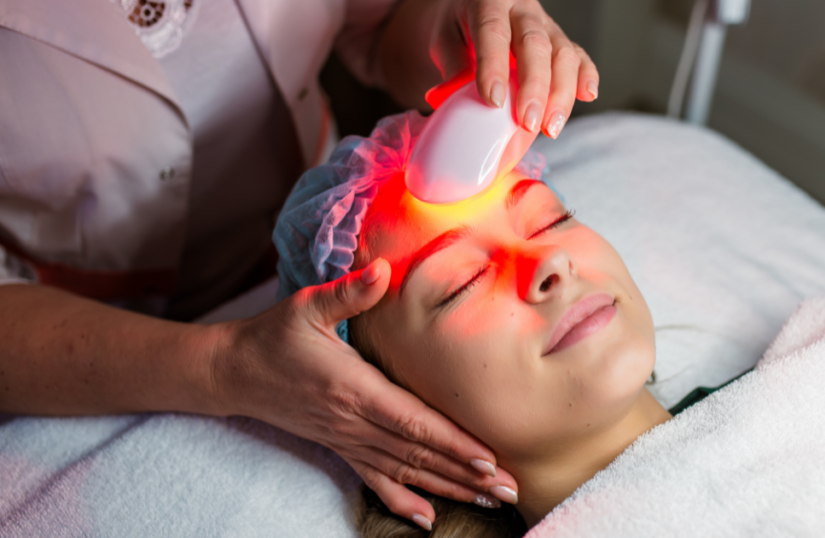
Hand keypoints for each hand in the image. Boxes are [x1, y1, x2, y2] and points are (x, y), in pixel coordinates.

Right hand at [209, 258, 517, 527]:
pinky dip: (403, 501)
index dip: (451, 442)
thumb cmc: (274, 335)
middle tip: (508, 488)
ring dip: (449, 488)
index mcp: (353, 388)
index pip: (413, 422)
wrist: (233, 371)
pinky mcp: (340, 447)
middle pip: (419, 454)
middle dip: (467, 472)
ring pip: (405, 471)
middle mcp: (354, 422)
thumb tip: (382, 268)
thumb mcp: (306, 306)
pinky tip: (427, 519)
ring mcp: (347, 439)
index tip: (488, 458)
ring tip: (489, 500)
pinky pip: (375, 480)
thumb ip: (349, 293)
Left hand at [431, 0, 599, 138]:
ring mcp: (546, 24)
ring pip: (563, 53)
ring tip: (551, 127)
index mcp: (489, 1)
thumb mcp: (443, 38)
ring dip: (561, 93)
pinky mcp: (560, 39)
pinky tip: (587, 96)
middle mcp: (522, 9)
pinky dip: (586, 76)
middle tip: (528, 122)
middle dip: (535, 87)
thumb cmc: (458, 27)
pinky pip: (579, 55)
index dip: (495, 66)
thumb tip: (453, 93)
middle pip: (535, 44)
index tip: (494, 101)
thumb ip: (451, 62)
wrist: (475, 8)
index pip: (493, 31)